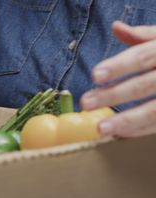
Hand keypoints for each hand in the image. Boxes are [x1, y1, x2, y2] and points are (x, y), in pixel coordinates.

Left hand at [81, 21, 155, 137]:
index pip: (143, 56)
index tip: (94, 76)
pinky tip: (119, 134)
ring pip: (155, 110)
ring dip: (127, 121)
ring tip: (101, 128)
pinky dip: (140, 130)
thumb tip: (116, 27)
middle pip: (144, 85)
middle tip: (86, 103)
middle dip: (114, 95)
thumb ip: (143, 36)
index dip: (119, 66)